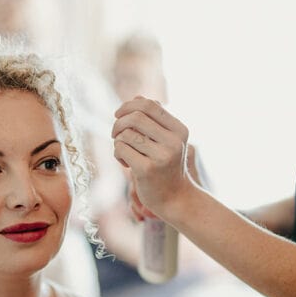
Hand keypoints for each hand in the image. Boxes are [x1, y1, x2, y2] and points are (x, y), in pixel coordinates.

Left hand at [112, 96, 195, 220]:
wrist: (175, 199)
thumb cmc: (166, 167)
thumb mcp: (166, 141)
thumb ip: (154, 119)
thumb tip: (137, 97)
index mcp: (179, 130)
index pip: (150, 105)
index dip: (129, 106)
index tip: (118, 115)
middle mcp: (173, 141)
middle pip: (135, 117)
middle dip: (118, 123)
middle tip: (115, 134)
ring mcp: (161, 156)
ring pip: (125, 134)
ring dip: (118, 141)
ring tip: (124, 153)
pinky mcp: (146, 169)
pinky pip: (121, 149)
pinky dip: (118, 154)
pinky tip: (126, 164)